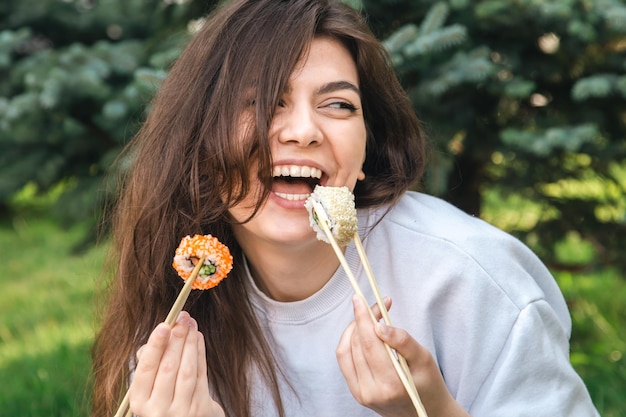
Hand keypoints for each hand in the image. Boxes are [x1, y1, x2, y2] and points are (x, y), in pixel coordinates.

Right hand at [129, 311, 223, 416]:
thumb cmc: (164, 398)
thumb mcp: (150, 387)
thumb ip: (150, 364)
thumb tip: (158, 337)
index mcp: (139, 402)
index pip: (146, 369)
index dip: (156, 346)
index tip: (164, 326)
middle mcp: (158, 410)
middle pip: (168, 367)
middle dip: (176, 339)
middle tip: (182, 318)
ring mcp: (180, 412)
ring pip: (186, 370)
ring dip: (189, 343)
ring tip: (191, 324)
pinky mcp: (200, 410)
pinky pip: (200, 376)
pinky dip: (200, 353)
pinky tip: (198, 338)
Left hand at [336, 296, 469, 416]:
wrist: (424, 412)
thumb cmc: (428, 383)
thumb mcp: (423, 358)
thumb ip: (402, 340)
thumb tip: (380, 325)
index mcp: (391, 385)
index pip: (369, 344)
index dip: (362, 318)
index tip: (359, 299)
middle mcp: (371, 392)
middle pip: (356, 345)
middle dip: (362, 320)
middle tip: (375, 306)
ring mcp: (360, 394)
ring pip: (346, 351)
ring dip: (355, 329)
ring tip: (370, 319)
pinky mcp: (355, 392)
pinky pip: (345, 360)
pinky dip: (351, 342)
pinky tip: (363, 333)